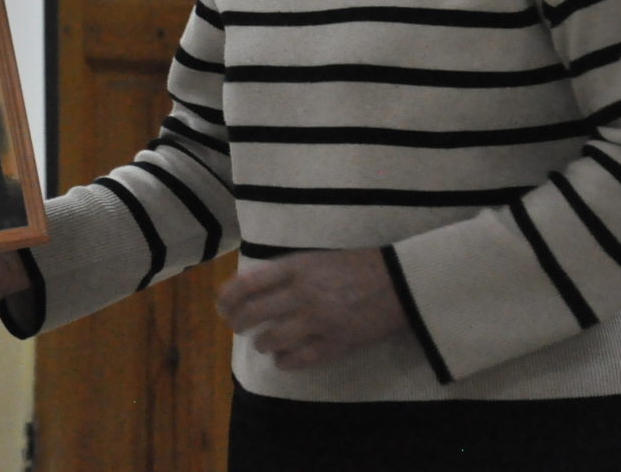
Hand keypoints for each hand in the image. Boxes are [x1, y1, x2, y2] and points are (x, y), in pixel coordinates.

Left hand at [214, 247, 406, 370]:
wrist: (398, 282)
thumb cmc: (354, 266)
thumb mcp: (314, 259)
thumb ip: (284, 272)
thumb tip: (250, 288)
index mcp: (295, 268)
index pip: (246, 284)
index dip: (227, 298)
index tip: (221, 306)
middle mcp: (301, 294)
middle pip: (252, 314)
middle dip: (238, 323)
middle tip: (238, 327)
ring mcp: (318, 321)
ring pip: (271, 340)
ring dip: (261, 343)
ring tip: (264, 342)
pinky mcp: (335, 344)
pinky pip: (298, 359)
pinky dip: (284, 361)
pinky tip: (283, 358)